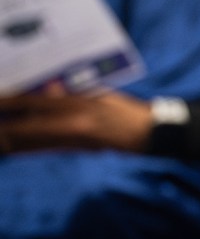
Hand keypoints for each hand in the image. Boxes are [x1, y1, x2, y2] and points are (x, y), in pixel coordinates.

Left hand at [0, 88, 151, 153]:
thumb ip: (74, 92)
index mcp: (76, 102)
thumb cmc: (125, 110)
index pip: (32, 101)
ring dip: (12, 139)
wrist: (147, 133)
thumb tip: (49, 89)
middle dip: (5, 127)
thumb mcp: (100, 94)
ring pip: (31, 140)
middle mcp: (71, 121)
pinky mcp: (76, 149)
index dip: (9, 102)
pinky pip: (44, 149)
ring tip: (2, 137)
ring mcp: (72, 138)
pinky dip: (27, 148)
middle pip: (25, 126)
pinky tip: (14, 149)